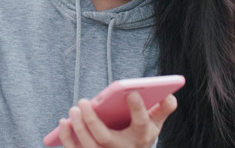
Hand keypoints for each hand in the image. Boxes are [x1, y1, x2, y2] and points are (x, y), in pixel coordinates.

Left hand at [56, 92, 176, 147]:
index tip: (131, 92)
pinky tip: (64, 121)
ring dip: (78, 127)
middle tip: (82, 101)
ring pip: (88, 145)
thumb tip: (170, 95)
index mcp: (141, 137)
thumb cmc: (141, 134)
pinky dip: (67, 137)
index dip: (137, 109)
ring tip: (74, 108)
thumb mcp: (155, 124)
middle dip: (91, 120)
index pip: (141, 124)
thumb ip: (163, 109)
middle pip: (104, 138)